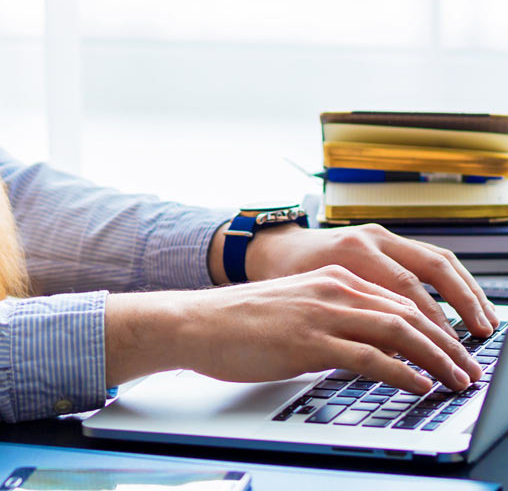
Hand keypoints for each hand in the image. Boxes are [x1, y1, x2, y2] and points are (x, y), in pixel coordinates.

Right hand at [104, 266, 482, 391]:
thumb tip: (363, 347)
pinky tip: (418, 385)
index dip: (435, 325)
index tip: (454, 348)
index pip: (400, 298)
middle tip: (467, 368)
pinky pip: (369, 356)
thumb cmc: (237, 320)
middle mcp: (333, 288)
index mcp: (332, 278)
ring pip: (398, 331)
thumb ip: (330, 318)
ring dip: (435, 358)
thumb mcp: (294, 309)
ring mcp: (322, 313)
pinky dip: (401, 372)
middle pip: (409, 312)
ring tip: (455, 380)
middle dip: (447, 343)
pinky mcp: (308, 341)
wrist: (195, 322)